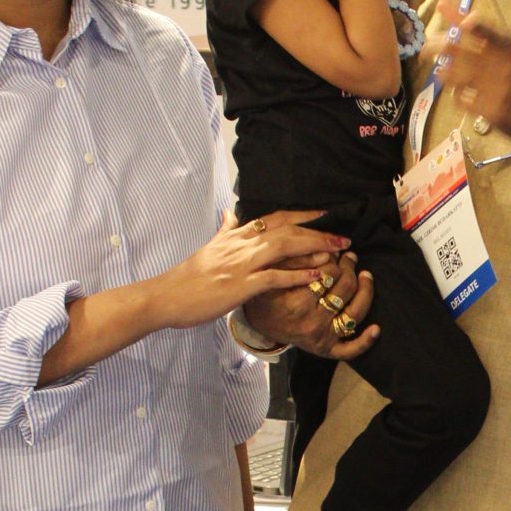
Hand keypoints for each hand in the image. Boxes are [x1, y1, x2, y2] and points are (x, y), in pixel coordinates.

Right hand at [157, 212, 346, 329]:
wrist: (166, 296)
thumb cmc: (188, 277)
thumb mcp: (210, 248)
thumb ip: (226, 230)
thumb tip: (231, 214)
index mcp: (236, 235)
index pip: (275, 218)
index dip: (302, 215)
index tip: (325, 214)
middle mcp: (241, 245)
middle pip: (286, 229)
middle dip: (317, 231)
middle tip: (343, 236)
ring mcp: (240, 264)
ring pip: (283, 247)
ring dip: (313, 247)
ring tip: (337, 251)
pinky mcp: (239, 286)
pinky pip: (274, 278)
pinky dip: (297, 275)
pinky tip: (316, 276)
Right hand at [245, 259, 378, 361]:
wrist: (260, 322)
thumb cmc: (267, 294)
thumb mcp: (274, 272)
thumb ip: (298, 260)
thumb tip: (328, 250)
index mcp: (297, 303)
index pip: (328, 273)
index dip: (334, 258)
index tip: (333, 251)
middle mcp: (312, 322)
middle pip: (345, 288)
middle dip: (350, 268)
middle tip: (349, 258)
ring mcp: (322, 337)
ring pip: (355, 312)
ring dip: (366, 290)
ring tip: (366, 275)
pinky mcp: (327, 349)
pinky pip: (351, 349)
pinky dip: (366, 341)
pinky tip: (376, 328)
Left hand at [432, 0, 510, 175]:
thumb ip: (483, 30)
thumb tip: (446, 3)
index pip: (478, 27)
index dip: (456, 19)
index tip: (442, 12)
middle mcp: (504, 66)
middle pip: (455, 49)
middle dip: (433, 46)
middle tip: (425, 49)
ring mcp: (497, 90)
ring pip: (452, 75)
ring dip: (442, 71)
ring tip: (442, 70)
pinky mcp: (491, 112)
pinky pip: (460, 99)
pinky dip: (456, 94)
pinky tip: (461, 92)